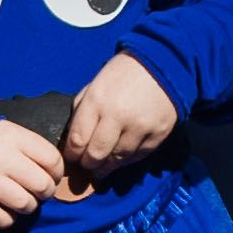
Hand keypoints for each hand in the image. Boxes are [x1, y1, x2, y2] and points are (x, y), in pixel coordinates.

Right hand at [0, 116, 68, 228]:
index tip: (51, 176)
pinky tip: (4, 211)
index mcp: (13, 137)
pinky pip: (1, 219)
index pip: (52, 160)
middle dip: (45, 192)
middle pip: (42, 185)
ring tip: (20, 201)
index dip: (57, 172)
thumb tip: (51, 169)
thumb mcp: (3, 130)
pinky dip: (7, 219)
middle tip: (37, 192)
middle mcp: (3, 159)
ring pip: (25, 204)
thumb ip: (27, 145)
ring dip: (28, 206)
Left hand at [64, 51, 177, 174]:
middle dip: (88, 164)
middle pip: (96, 155)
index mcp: (97, 102)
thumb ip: (82, 111)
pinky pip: (137, 156)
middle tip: (86, 166)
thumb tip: (73, 139)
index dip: (72, 154)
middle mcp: (117, 116)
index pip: (78, 140)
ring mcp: (139, 127)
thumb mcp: (94, 86)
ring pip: (117, 160)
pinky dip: (126, 161)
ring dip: (107, 167)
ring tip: (101, 168)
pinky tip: (120, 160)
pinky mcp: (157, 134)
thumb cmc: (121, 74)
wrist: (161, 64)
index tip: (72, 157)